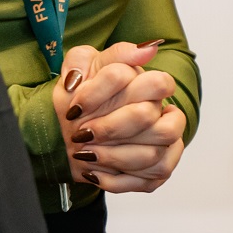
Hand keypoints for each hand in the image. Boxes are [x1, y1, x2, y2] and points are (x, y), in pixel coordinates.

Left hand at [53, 40, 186, 194]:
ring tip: (84, 154)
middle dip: (110, 127)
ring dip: (113, 156)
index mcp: (150, 85)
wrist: (67, 127)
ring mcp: (165, 146)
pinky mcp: (156, 172)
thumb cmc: (80, 93)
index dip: (112, 92)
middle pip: (150, 120)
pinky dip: (117, 180)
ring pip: (153, 156)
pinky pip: (147, 182)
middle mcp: (164, 115)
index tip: (75, 104)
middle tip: (80, 133)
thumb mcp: (82, 64)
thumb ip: (108, 53)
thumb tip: (147, 49)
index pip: (158, 83)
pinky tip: (92, 173)